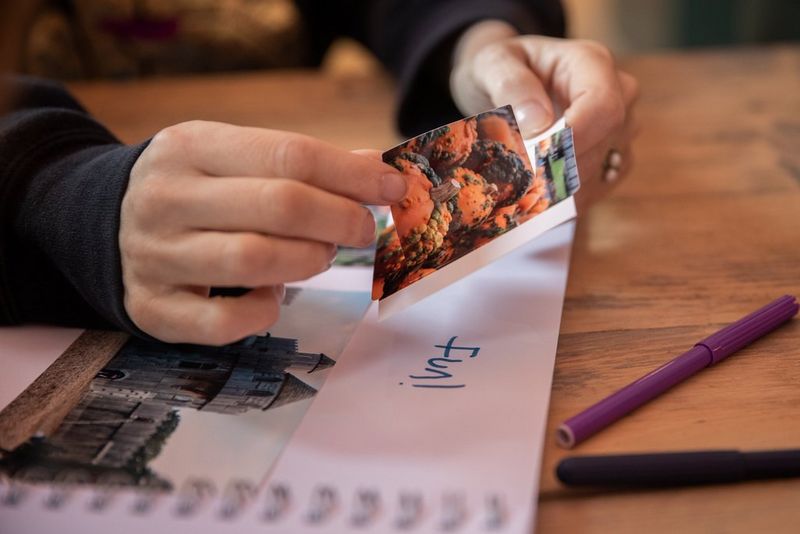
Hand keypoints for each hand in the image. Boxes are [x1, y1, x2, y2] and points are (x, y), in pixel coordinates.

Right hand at [121, 121, 405, 344]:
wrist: (102, 223)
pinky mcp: (152, 309)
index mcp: (192, 146)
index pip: (289, 155)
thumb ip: (300, 163)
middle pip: (280, 207)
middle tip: (363, 229)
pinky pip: (225, 323)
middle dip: (340, 219)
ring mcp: (154, 256)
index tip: (393, 187)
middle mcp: (166, 198)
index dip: (352, 175)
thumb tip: (379, 170)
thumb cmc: (194, 189)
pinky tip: (270, 295)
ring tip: (319, 255)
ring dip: (308, 261)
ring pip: (255, 262)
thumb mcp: (232, 156)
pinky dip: (264, 311)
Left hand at [450, 21, 639, 210]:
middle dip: (559, 166)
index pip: (603, 106)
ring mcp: (618, 126)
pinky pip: (599, 186)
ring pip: (603, 168)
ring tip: (522, 187)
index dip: (574, 139)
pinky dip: (568, 198)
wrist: (502, 79)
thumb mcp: (492, 64)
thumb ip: (512, 84)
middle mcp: (617, 93)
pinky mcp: (610, 154)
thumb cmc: (500, 67)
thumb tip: (539, 122)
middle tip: (516, 179)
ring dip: (562, 186)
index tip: (536, 159)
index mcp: (591, 63)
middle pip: (604, 142)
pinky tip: (539, 197)